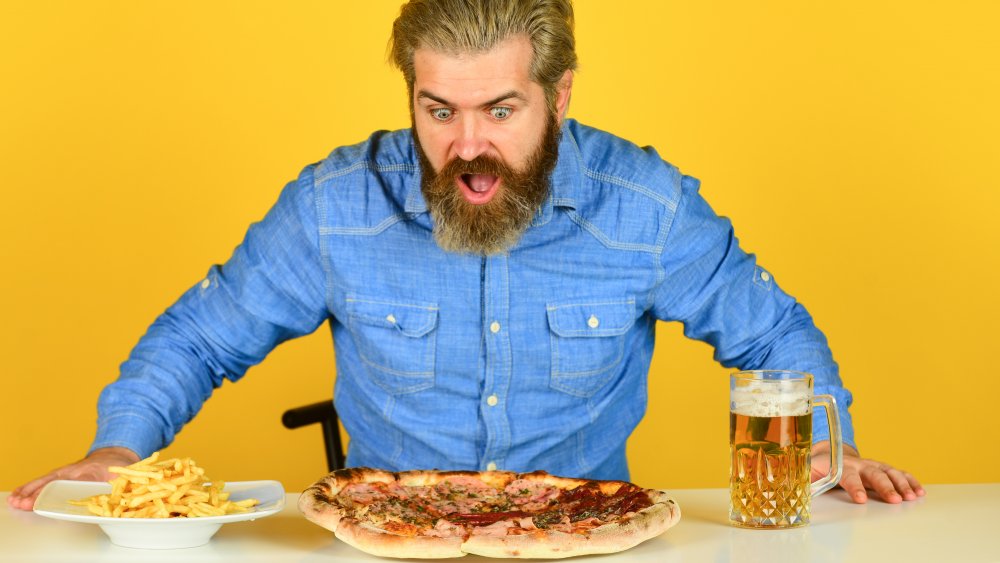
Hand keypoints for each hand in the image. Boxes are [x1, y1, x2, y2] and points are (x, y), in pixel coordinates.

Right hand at [6, 447, 140, 510]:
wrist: (113, 455)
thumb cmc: (118, 467)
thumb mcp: (124, 473)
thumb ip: (122, 483)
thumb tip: (121, 493)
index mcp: (92, 471)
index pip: (77, 481)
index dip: (63, 490)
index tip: (54, 498)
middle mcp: (75, 471)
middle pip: (54, 482)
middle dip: (39, 493)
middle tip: (25, 504)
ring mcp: (65, 473)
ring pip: (45, 482)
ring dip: (30, 492)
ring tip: (15, 502)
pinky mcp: (59, 476)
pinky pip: (43, 482)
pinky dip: (29, 489)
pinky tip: (17, 496)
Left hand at [811, 441, 924, 503]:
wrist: (830, 453)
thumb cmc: (819, 467)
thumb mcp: (808, 473)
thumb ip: (804, 481)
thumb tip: (793, 490)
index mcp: (839, 465)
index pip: (847, 476)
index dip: (855, 487)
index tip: (860, 499)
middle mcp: (858, 464)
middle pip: (873, 474)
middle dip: (885, 487)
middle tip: (895, 500)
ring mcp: (872, 465)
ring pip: (889, 472)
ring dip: (902, 484)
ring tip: (912, 497)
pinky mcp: (882, 468)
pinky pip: (899, 473)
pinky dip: (910, 480)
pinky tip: (920, 491)